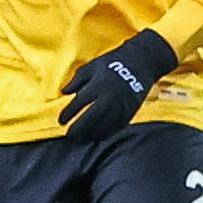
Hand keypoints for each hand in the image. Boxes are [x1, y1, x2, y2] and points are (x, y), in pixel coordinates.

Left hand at [57, 30, 178, 140]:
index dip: (69, 114)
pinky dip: (107, 132)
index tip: (61, 121)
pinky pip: (118, 125)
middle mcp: (110, 96)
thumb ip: (76, 81)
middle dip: (79, 129)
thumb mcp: (91, 67)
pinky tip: (97, 137)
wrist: (142, 62)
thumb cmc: (112, 62)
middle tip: (69, 136)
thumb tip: (64, 92)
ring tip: (81, 140)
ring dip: (92, 134)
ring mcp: (122, 105)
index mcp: (98, 85)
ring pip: (105, 124)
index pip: (79, 103)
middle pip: (92, 117)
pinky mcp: (132, 110)